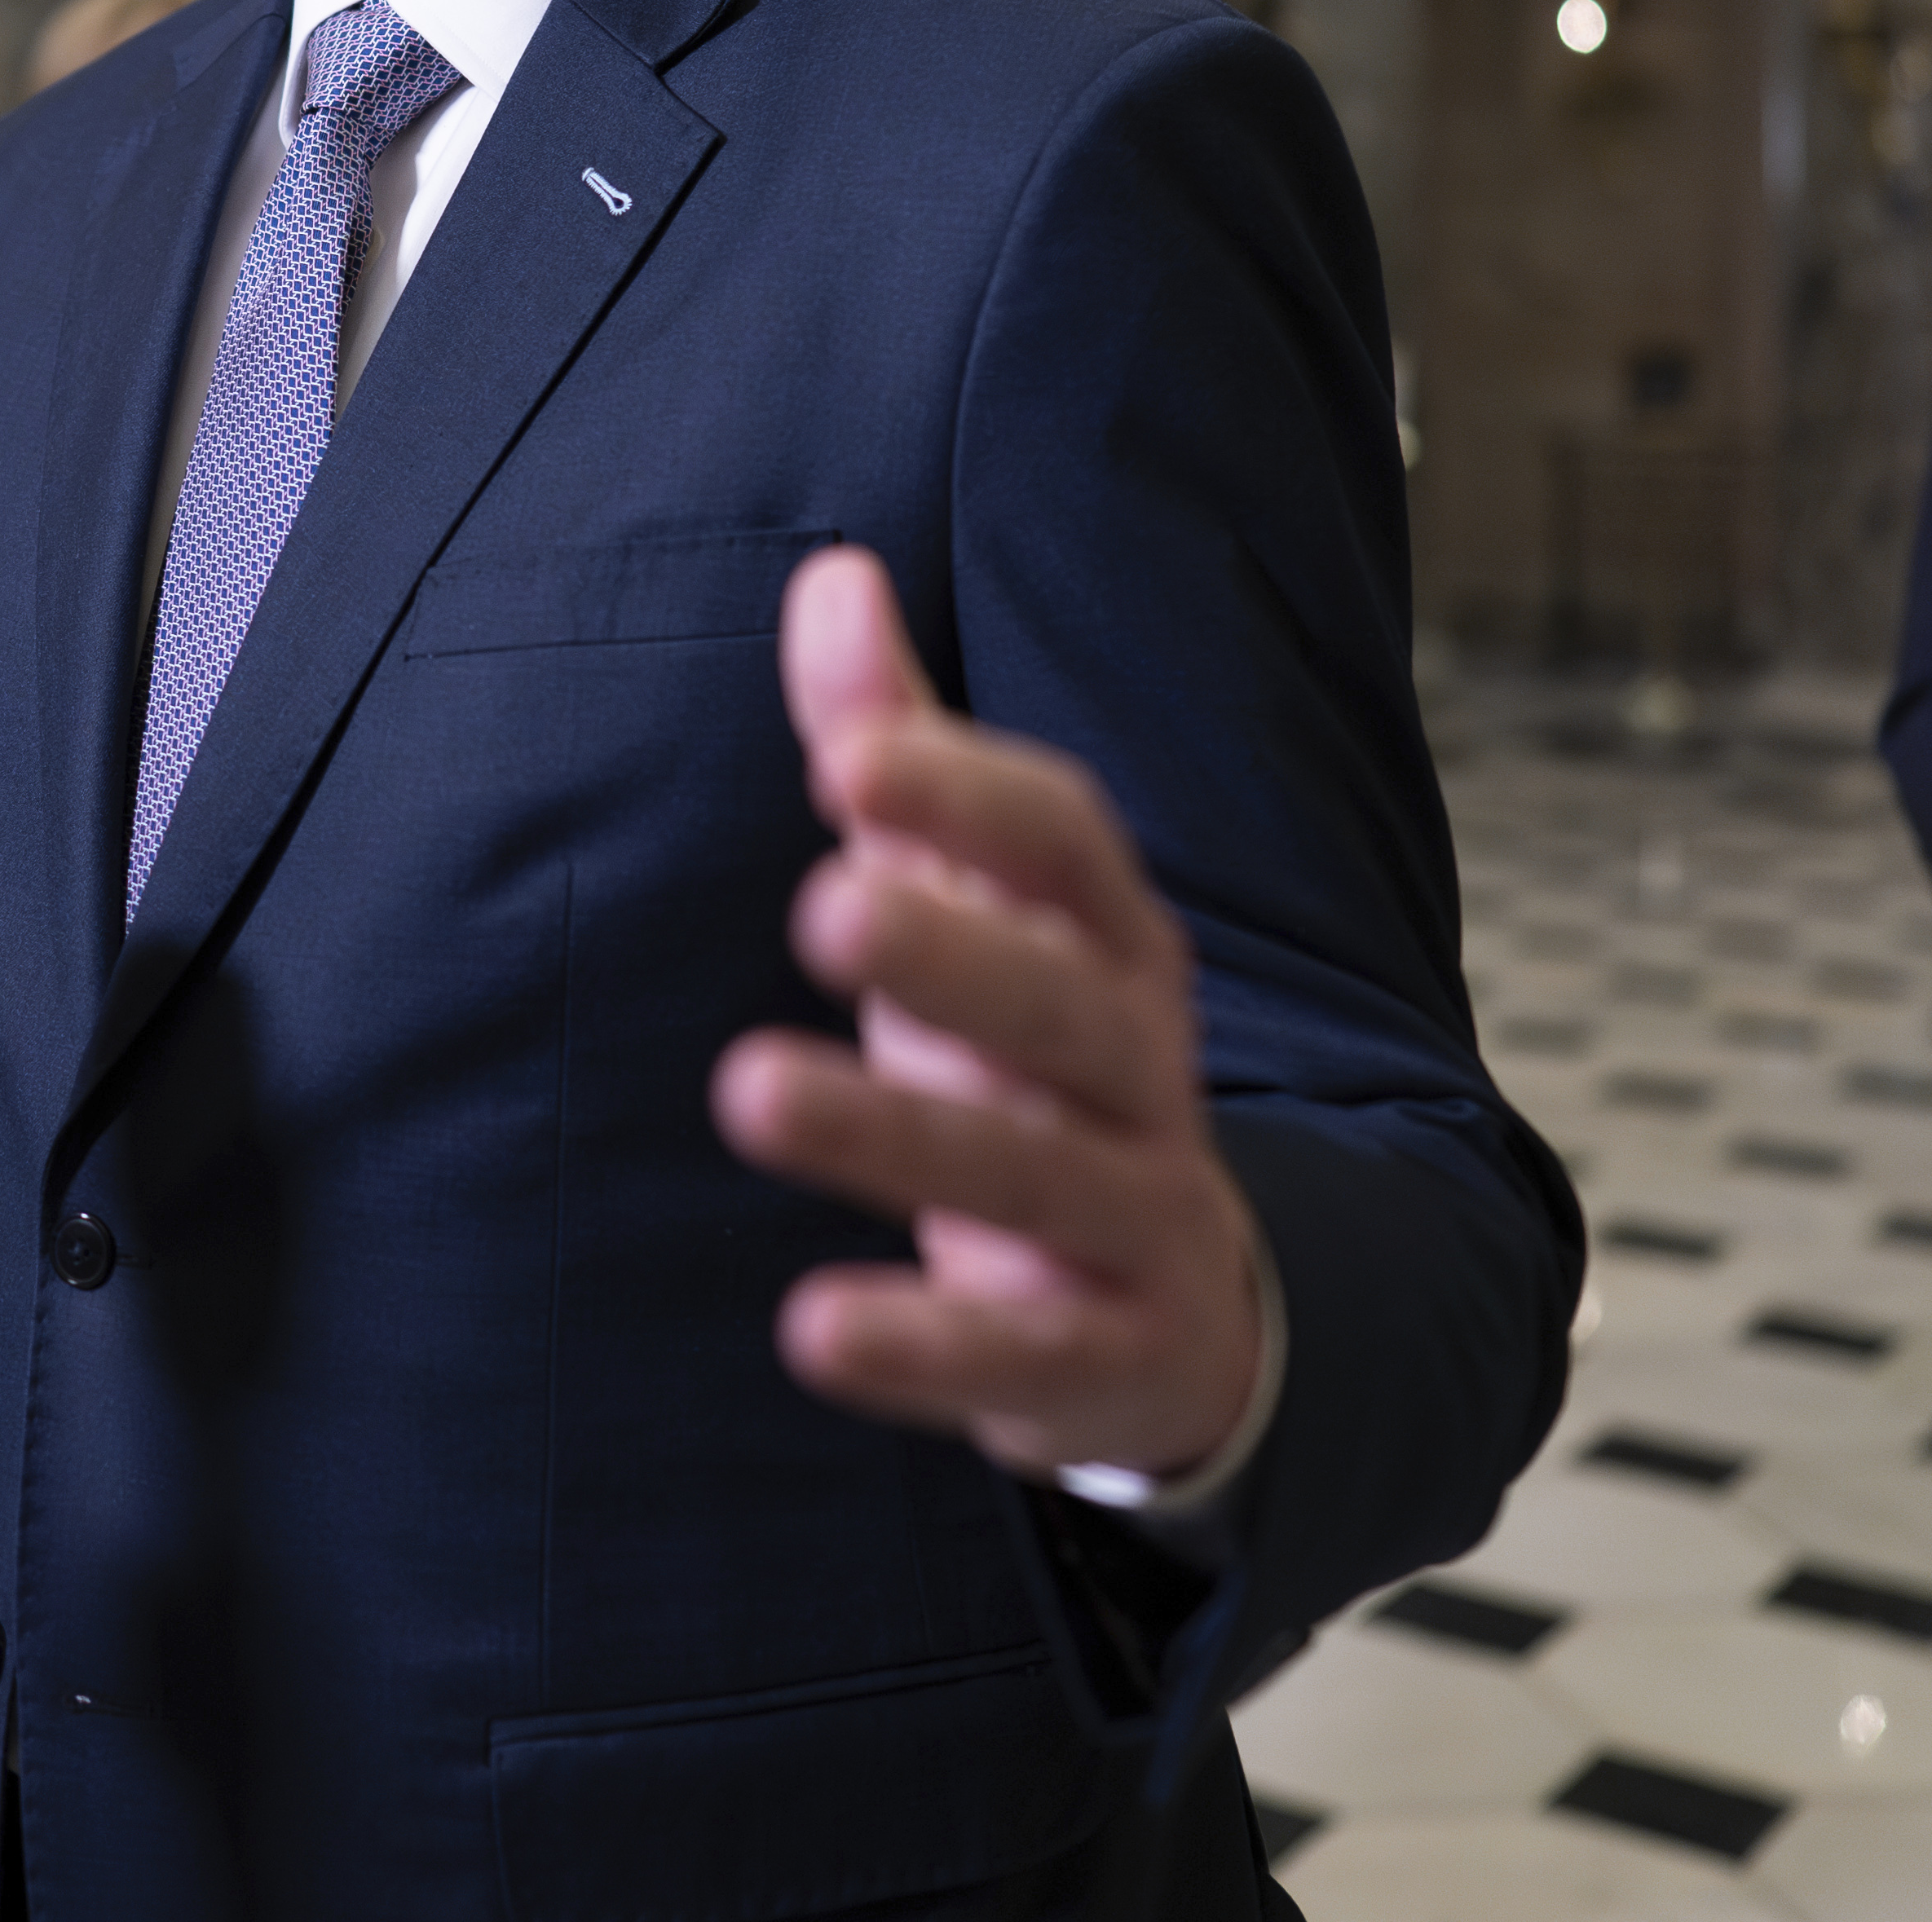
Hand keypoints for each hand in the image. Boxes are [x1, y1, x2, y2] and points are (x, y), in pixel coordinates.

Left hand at [708, 547, 1266, 1485]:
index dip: (968, 797)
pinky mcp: (1112, 1357)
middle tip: (825, 906)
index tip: (842, 762)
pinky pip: (1025, 1356)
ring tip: (749, 1090)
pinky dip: (929, 1347)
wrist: (1182, 1310)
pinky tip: (815, 1330)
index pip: (1068, 843)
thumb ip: (897, 752)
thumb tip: (831, 575)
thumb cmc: (1033, 1067)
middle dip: (953, 952)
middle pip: (1064, 998)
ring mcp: (1141, 1216)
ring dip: (896, 1134)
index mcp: (1108, 940)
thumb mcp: (969, 908)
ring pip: (1037, 1168)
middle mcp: (1140, 1065)